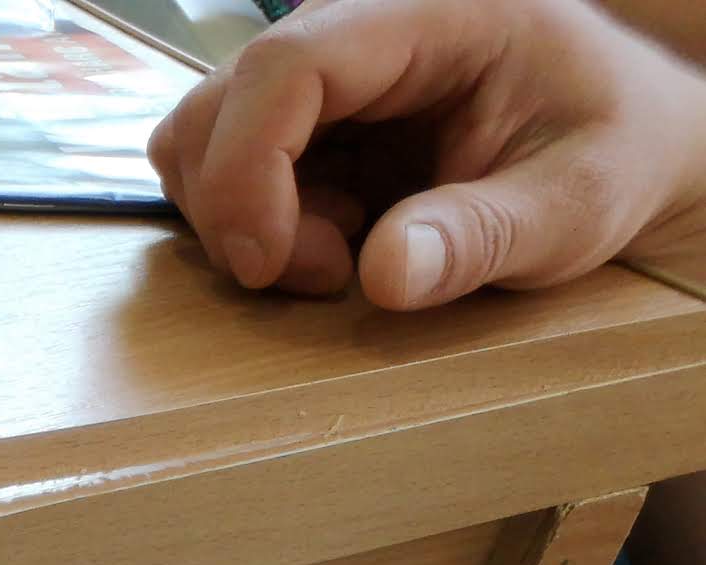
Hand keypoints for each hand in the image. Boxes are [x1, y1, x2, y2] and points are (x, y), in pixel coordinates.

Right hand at [151, 0, 705, 308]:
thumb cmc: (612, 158)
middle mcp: (367, 22)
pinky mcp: (311, 113)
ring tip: (335, 257)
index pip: (288, 65)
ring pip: (205, 136)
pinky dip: (254, 222)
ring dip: (241, 221)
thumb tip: (384, 275)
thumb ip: (482, 237)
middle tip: (322, 273)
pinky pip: (227, 165)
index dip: (249, 168)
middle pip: (220, 101)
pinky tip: (335, 238)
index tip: (271, 267)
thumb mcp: (575, 206)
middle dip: (236, 207)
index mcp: (438, 13)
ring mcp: (330, 67)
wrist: (622, 146)